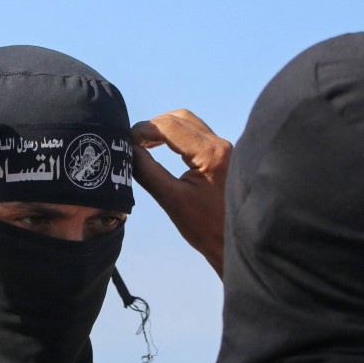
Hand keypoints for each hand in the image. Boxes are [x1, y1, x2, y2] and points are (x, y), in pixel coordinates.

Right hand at [131, 110, 230, 277]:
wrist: (237, 244)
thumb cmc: (206, 228)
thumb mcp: (172, 200)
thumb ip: (148, 171)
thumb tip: (128, 150)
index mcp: (211, 154)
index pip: (170, 126)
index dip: (143, 130)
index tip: (126, 142)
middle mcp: (221, 145)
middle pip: (181, 118)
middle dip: (154, 126)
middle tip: (134, 142)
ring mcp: (225, 149)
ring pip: (190, 124)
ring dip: (165, 130)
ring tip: (144, 146)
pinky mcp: (224, 156)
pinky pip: (197, 135)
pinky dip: (176, 137)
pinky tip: (162, 150)